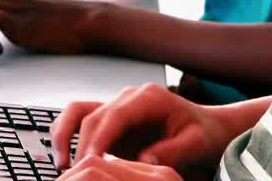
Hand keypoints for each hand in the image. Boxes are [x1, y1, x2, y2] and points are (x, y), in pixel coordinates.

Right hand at [52, 84, 236, 178]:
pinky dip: (69, 136)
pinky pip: (81, 121)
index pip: (114, 115)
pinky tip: (68, 158)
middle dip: (80, 145)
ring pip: (79, 113)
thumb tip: (143, 159)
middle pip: (91, 116)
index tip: (90, 161)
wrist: (209, 129)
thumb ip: (172, 150)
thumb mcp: (197, 143)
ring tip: (62, 163)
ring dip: (65, 135)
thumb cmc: (205, 135)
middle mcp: (128, 98)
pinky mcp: (112, 121)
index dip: (98, 138)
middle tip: (76, 173)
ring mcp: (118, 107)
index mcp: (148, 98)